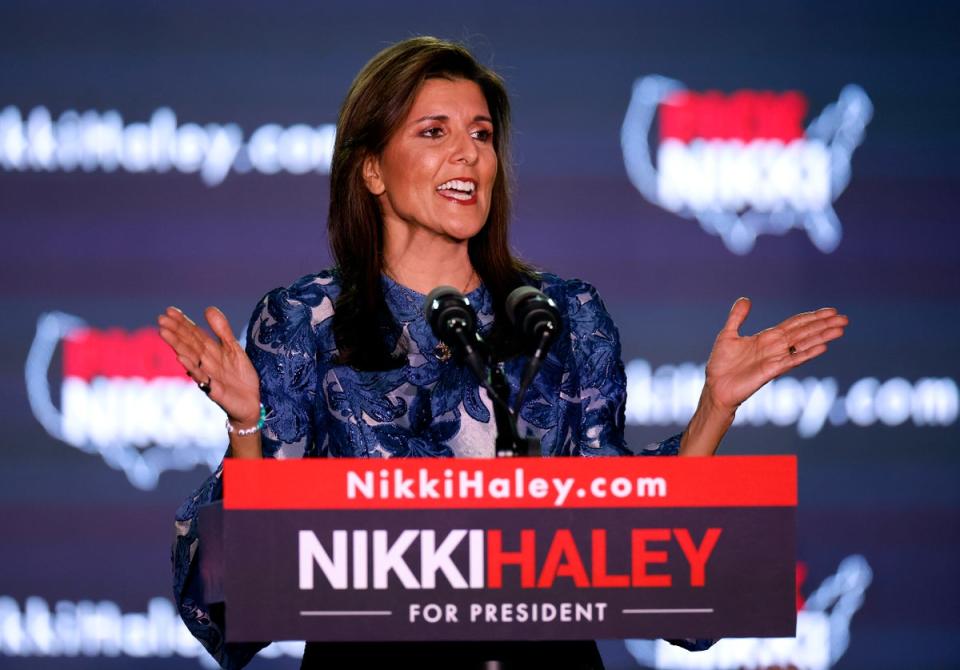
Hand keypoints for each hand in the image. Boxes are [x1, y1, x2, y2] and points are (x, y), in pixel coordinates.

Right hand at [157, 306, 260, 425]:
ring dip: (177, 345)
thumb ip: (222, 331)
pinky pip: (202, 378)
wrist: (252, 401)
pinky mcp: (215, 391)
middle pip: (188, 344)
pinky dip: (191, 367)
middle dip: (175, 331)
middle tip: (160, 318)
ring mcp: (208, 376)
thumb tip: (208, 308)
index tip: (169, 310)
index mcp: (210, 352)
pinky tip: (181, 357)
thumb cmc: (240, 376)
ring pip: (191, 358)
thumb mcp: (233, 348)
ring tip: (164, 332)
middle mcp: (205, 363)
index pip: (193, 334)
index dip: (182, 322)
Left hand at [704, 297, 848, 412]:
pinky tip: (823, 347)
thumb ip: (737, 317)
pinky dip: (808, 353)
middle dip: (824, 325)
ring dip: (822, 337)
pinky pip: (793, 360)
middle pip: (804, 332)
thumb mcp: (728, 334)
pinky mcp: (772, 371)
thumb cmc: (721, 364)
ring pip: (804, 345)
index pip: (795, 324)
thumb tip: (746, 298)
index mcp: (767, 338)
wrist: (715, 386)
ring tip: (840, 329)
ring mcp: (776, 359)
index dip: (812, 317)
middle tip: (844, 318)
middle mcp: (775, 347)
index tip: (830, 311)